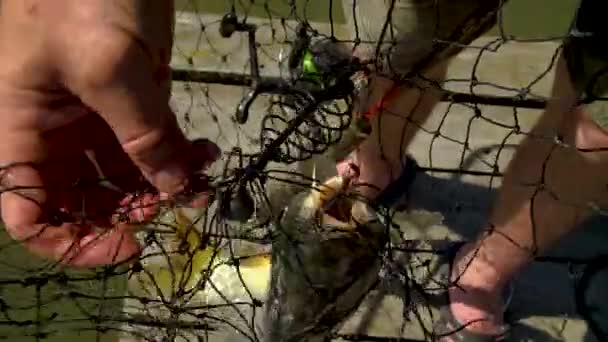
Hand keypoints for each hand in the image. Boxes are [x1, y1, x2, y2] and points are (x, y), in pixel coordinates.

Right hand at [0, 0, 219, 267]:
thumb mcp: (106, 65)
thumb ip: (141, 134)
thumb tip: (174, 190)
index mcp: (29, 132)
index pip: (31, 212)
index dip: (72, 243)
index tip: (129, 243)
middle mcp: (62, 134)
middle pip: (88, 201)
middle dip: (132, 210)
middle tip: (175, 203)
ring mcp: (102, 116)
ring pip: (130, 173)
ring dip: (167, 183)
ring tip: (204, 178)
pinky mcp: (138, 97)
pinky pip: (158, 141)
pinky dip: (182, 154)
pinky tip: (208, 153)